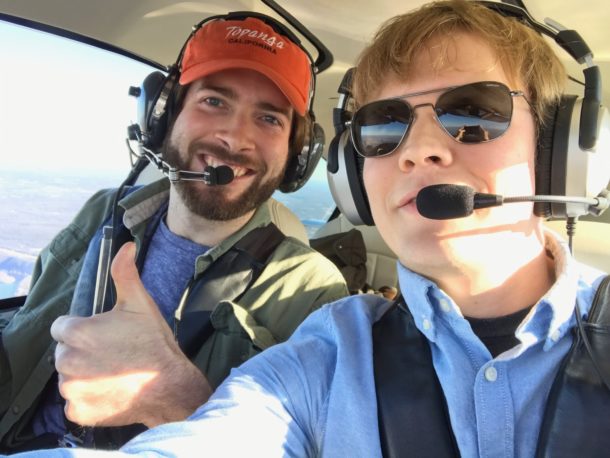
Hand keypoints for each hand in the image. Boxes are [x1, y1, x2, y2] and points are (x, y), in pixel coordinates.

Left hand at [51, 242, 212, 427]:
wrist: (168, 384)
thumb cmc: (153, 342)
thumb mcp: (140, 303)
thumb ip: (124, 273)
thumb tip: (126, 246)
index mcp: (77, 333)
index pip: (62, 327)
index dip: (83, 328)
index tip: (104, 334)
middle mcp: (67, 362)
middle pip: (64, 352)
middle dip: (82, 352)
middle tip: (112, 353)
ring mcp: (71, 389)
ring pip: (68, 377)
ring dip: (84, 375)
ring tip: (113, 372)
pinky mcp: (78, 411)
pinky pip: (74, 402)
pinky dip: (88, 399)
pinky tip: (110, 390)